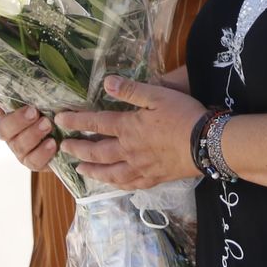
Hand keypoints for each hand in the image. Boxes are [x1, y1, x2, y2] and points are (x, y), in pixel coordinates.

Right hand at [0, 90, 56, 170]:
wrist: (76, 141)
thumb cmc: (61, 116)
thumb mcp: (52, 102)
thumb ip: (37, 93)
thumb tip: (11, 83)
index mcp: (13, 115)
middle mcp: (13, 133)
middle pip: (3, 129)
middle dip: (17, 120)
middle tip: (33, 112)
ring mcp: (22, 149)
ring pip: (18, 145)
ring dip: (32, 134)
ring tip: (48, 125)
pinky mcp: (34, 162)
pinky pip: (33, 161)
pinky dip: (42, 152)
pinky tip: (53, 143)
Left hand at [55, 75, 205, 189]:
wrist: (207, 143)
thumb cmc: (183, 115)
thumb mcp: (158, 95)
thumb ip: (131, 90)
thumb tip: (106, 82)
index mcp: (128, 127)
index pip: (95, 123)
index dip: (75, 121)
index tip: (59, 119)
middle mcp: (128, 150)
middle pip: (96, 151)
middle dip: (78, 149)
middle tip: (64, 148)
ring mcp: (140, 167)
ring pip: (109, 172)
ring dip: (92, 171)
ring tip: (80, 171)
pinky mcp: (154, 178)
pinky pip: (130, 184)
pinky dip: (117, 184)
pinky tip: (114, 184)